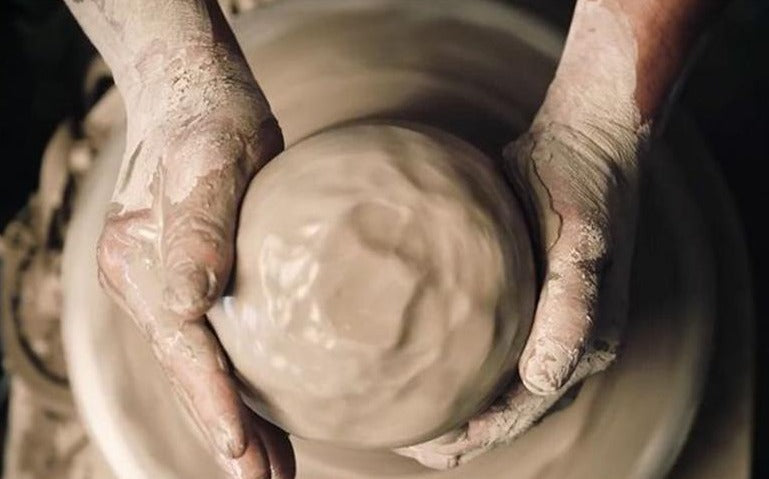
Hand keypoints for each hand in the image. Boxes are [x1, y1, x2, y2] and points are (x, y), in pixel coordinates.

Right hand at [95, 74, 293, 477]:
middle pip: (189, 372)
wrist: (200, 97)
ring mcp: (170, 288)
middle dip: (226, 432)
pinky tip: (271, 419)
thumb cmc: (212, 120)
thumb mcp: (214, 160)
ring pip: (204, 371)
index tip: (239, 447)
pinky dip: (244, 388)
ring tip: (271, 472)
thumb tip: (191, 301)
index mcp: (142, 263)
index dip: (212, 399)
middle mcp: (149, 284)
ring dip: (237, 424)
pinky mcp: (200, 283)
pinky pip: (220, 348)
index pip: (182, 345)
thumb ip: (199, 228)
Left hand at [396, 116, 641, 467]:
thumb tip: (543, 380)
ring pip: (496, 382)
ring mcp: (545, 322)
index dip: (478, 435)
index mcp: (584, 343)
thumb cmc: (584, 188)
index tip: (427, 448)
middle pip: (508, 408)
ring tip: (405, 416)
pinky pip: (487, 342)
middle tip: (404, 442)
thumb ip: (573, 310)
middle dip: (461, 432)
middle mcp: (566, 343)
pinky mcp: (523, 298)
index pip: (525, 409)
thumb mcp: (583, 243)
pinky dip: (455, 361)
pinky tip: (418, 357)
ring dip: (456, 404)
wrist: (584, 142)